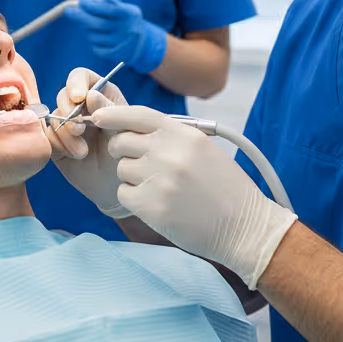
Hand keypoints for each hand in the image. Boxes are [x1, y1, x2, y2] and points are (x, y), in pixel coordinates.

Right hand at [46, 68, 131, 219]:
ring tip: (82, 152)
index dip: (76, 83)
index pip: (81, 76)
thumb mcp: (125, 129)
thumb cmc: (129, 153)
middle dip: (68, 111)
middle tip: (80, 130)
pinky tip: (75, 156)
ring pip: (53, 116)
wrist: (120, 185)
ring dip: (65, 134)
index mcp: (100, 94)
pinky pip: (46, 136)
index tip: (78, 98)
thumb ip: (109, 111)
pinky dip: (58, 145)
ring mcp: (67, 124)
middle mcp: (81, 106)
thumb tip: (90, 94)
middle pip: (63, 95)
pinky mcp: (57, 143)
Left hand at [62, 0, 167, 73]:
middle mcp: (128, 30)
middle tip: (67, 10)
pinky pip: (96, 49)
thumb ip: (104, 2)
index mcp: (130, 14)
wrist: (142, 44)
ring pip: (94, 37)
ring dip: (88, 31)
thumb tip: (82, 1)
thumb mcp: (121, 7)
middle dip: (80, 17)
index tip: (80, 1)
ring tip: (95, 27)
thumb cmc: (124, 19)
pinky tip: (100, 39)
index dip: (93, 6)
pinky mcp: (117, 56)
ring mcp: (123, 45)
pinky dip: (94, 43)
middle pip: (98, 24)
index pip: (109, 9)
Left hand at [90, 103, 296, 288]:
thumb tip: (130, 127)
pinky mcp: (152, 206)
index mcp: (182, 134)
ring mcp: (159, 179)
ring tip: (161, 188)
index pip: (137, 114)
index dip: (113, 114)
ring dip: (133, 178)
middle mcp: (168, 152)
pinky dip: (135, 199)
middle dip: (125, 152)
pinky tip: (157, 204)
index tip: (97, 116)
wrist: (246, 227)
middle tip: (144, 165)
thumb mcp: (202, 148)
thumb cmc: (225, 187)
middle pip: (121, 142)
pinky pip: (124, 194)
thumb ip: (169, 136)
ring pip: (122, 169)